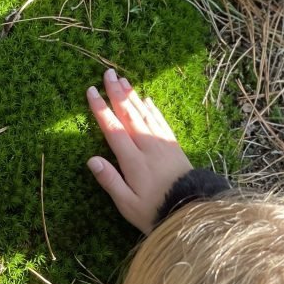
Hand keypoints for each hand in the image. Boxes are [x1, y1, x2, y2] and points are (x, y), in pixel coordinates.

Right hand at [86, 69, 191, 233]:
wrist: (192, 211)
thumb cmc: (154, 211)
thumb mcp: (127, 203)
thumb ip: (109, 180)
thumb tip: (91, 160)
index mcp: (133, 160)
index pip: (113, 128)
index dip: (101, 109)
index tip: (91, 91)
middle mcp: (147, 146)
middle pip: (129, 114)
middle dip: (117, 93)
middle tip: (108, 73)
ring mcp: (162, 144)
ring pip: (145, 114)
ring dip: (133, 96)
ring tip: (124, 80)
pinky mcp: (174, 147)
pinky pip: (161, 122)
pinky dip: (153, 109)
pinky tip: (147, 99)